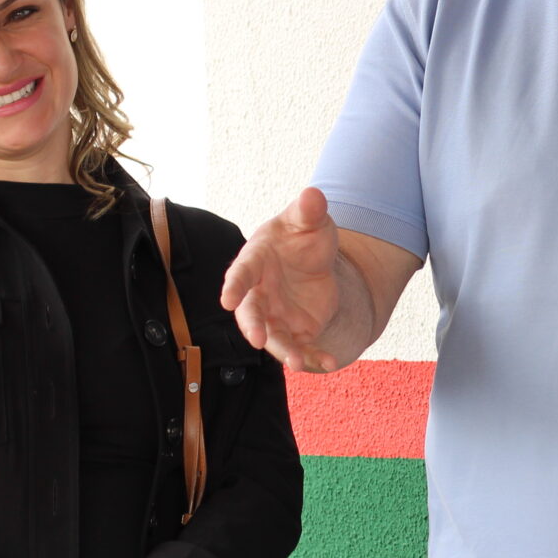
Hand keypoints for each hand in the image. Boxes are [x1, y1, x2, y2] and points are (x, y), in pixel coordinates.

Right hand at [222, 187, 346, 372]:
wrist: (317, 260)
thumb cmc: (302, 236)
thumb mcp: (310, 220)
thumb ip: (308, 211)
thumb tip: (313, 194)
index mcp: (255, 262)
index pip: (240, 274)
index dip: (234, 286)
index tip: (227, 299)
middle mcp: (259, 293)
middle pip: (251, 312)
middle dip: (252, 325)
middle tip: (256, 339)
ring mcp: (276, 315)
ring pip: (274, 337)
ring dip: (284, 351)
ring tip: (299, 363)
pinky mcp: (296, 330)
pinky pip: (303, 347)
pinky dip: (315, 356)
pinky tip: (330, 362)